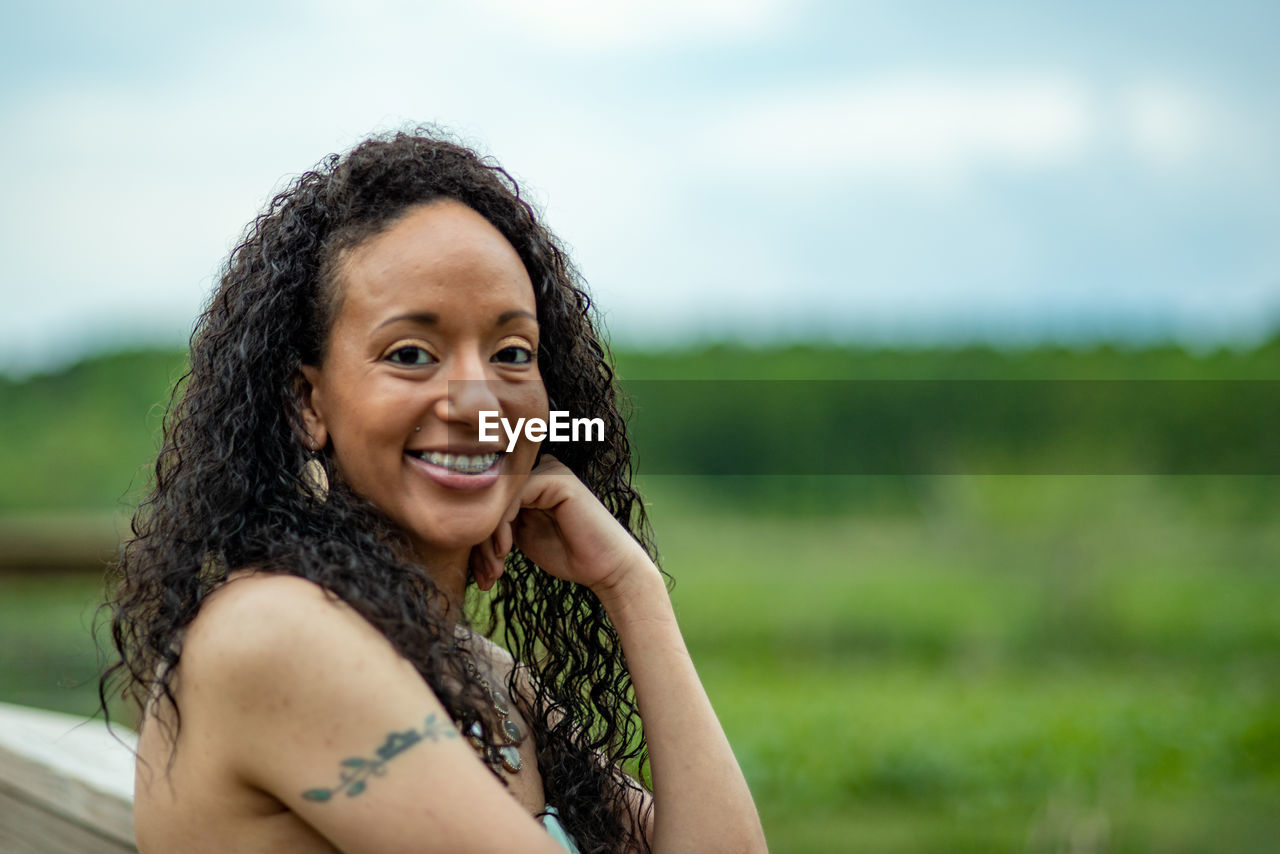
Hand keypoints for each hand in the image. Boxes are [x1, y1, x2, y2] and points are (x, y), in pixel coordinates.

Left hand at [469, 455, 654, 594]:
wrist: (606, 568)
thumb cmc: (567, 555)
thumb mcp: (521, 537)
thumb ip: (497, 523)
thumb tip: (458, 526)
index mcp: (530, 481)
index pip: (489, 501)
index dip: (477, 537)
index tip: (479, 573)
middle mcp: (538, 470)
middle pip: (489, 498)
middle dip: (479, 542)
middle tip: (483, 576)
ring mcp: (548, 470)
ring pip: (496, 499)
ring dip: (487, 539)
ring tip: (495, 570)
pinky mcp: (556, 478)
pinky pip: (512, 497)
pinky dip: (502, 526)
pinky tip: (506, 551)